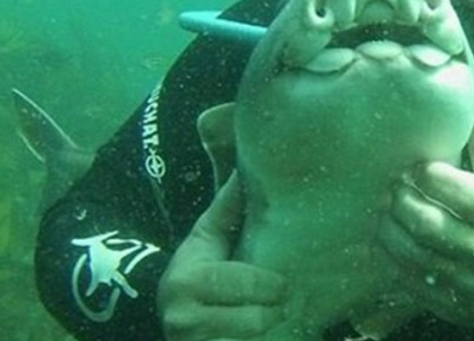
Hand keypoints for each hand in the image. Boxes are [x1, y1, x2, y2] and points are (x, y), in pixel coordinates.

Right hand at [157, 172, 287, 340]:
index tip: (287, 282)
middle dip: (277, 311)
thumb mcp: (207, 237)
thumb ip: (229, 206)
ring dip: (272, 331)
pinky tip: (274, 334)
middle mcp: (182, 320)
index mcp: (188, 280)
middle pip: (253, 320)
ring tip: (284, 318)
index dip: (269, 284)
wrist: (168, 315)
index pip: (241, 282)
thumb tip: (248, 164)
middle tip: (292, 301)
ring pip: (252, 340)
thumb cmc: (197, 270)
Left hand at [376, 92, 473, 326]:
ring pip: (414, 256)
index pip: (465, 195)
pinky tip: (384, 242)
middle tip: (390, 188)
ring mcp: (468, 284)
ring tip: (382, 212)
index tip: (416, 165)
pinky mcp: (450, 305)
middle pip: (431, 226)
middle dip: (402, 203)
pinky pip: (409, 283)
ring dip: (390, 232)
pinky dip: (391, 260)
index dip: (432, 177)